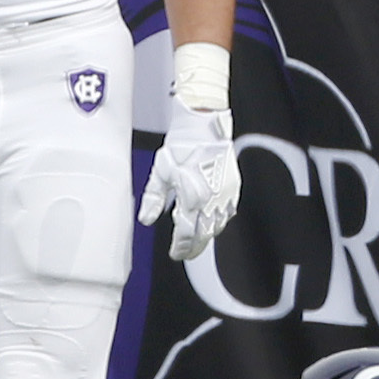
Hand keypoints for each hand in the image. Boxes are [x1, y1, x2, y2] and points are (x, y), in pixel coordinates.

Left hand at [139, 103, 239, 261]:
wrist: (204, 125)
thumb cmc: (181, 146)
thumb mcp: (160, 172)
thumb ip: (153, 198)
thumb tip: (145, 219)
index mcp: (192, 197)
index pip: (186, 233)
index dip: (180, 247)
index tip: (175, 254)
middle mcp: (211, 200)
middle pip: (203, 234)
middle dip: (194, 246)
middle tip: (185, 253)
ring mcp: (225, 194)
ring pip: (217, 225)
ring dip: (206, 235)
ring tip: (195, 238)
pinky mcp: (233, 187)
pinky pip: (227, 212)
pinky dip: (218, 220)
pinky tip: (210, 220)